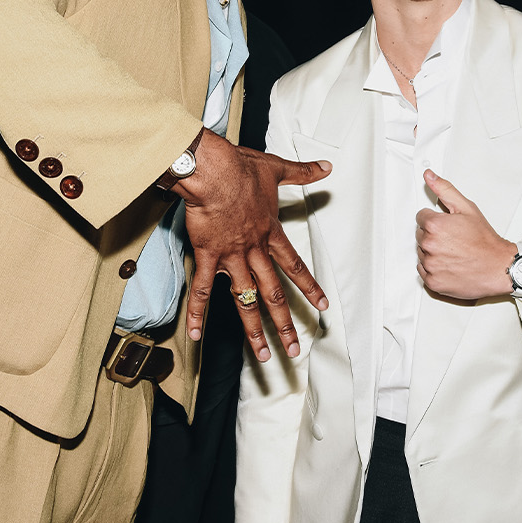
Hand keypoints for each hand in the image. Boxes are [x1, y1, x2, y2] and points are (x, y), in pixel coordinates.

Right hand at [178, 131, 329, 361]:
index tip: (323, 307)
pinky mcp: (207, 256)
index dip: (310, 288)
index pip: (295, 267)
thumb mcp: (276, 169)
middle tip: (294, 349)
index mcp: (270, 234)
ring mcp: (231, 257)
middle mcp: (254, 251)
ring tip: (263, 355)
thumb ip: (302, 172)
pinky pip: (201, 290)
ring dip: (254, 331)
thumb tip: (326, 167)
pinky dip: (197, 313)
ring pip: (245, 300)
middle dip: (285, 324)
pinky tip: (195, 334)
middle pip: (273, 294)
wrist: (213, 171)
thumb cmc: (240, 169)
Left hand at [415, 170, 515, 299]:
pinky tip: (451, 264)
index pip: (421, 217)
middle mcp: (429, 245)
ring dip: (434, 252)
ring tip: (454, 253)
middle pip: (421, 235)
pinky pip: (424, 271)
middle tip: (454, 240)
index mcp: (434, 225)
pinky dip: (435, 269)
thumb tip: (429, 176)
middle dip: (434, 236)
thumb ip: (444, 190)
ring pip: (422, 253)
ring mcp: (430, 265)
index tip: (449, 227)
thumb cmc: (485, 241)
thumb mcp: (467, 208)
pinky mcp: (432, 282)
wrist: (498, 268)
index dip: (436, 220)